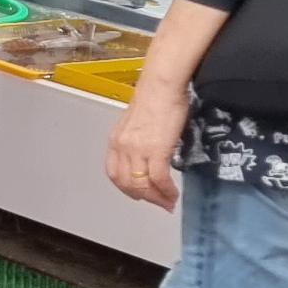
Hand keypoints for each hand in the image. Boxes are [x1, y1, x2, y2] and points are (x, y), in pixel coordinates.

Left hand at [107, 79, 188, 209]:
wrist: (162, 85)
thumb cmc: (155, 97)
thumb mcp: (138, 123)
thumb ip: (139, 140)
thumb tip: (150, 153)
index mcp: (115, 140)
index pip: (115, 173)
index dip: (127, 188)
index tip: (140, 195)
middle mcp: (122, 147)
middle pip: (127, 183)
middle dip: (144, 197)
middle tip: (158, 203)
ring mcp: (137, 149)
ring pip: (141, 184)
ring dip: (155, 197)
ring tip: (167, 202)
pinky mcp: (156, 149)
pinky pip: (158, 178)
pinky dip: (165, 190)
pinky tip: (172, 194)